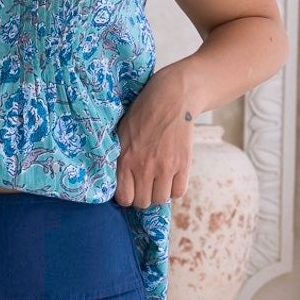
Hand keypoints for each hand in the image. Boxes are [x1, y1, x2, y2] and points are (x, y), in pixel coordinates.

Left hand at [113, 63, 194, 209]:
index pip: (124, 198)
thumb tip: (116, 182)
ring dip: (159, 193)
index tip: (130, 189)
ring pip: (160, 199)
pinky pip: (179, 192)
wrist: (171, 97)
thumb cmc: (143, 112)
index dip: (127, 196)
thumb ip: (118, 158)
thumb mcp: (121, 133)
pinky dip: (175, 188)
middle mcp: (144, 167)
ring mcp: (165, 167)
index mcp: (125, 159)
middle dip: (143, 196)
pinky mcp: (183, 164)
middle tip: (145, 184)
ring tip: (159, 180)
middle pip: (143, 202)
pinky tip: (171, 177)